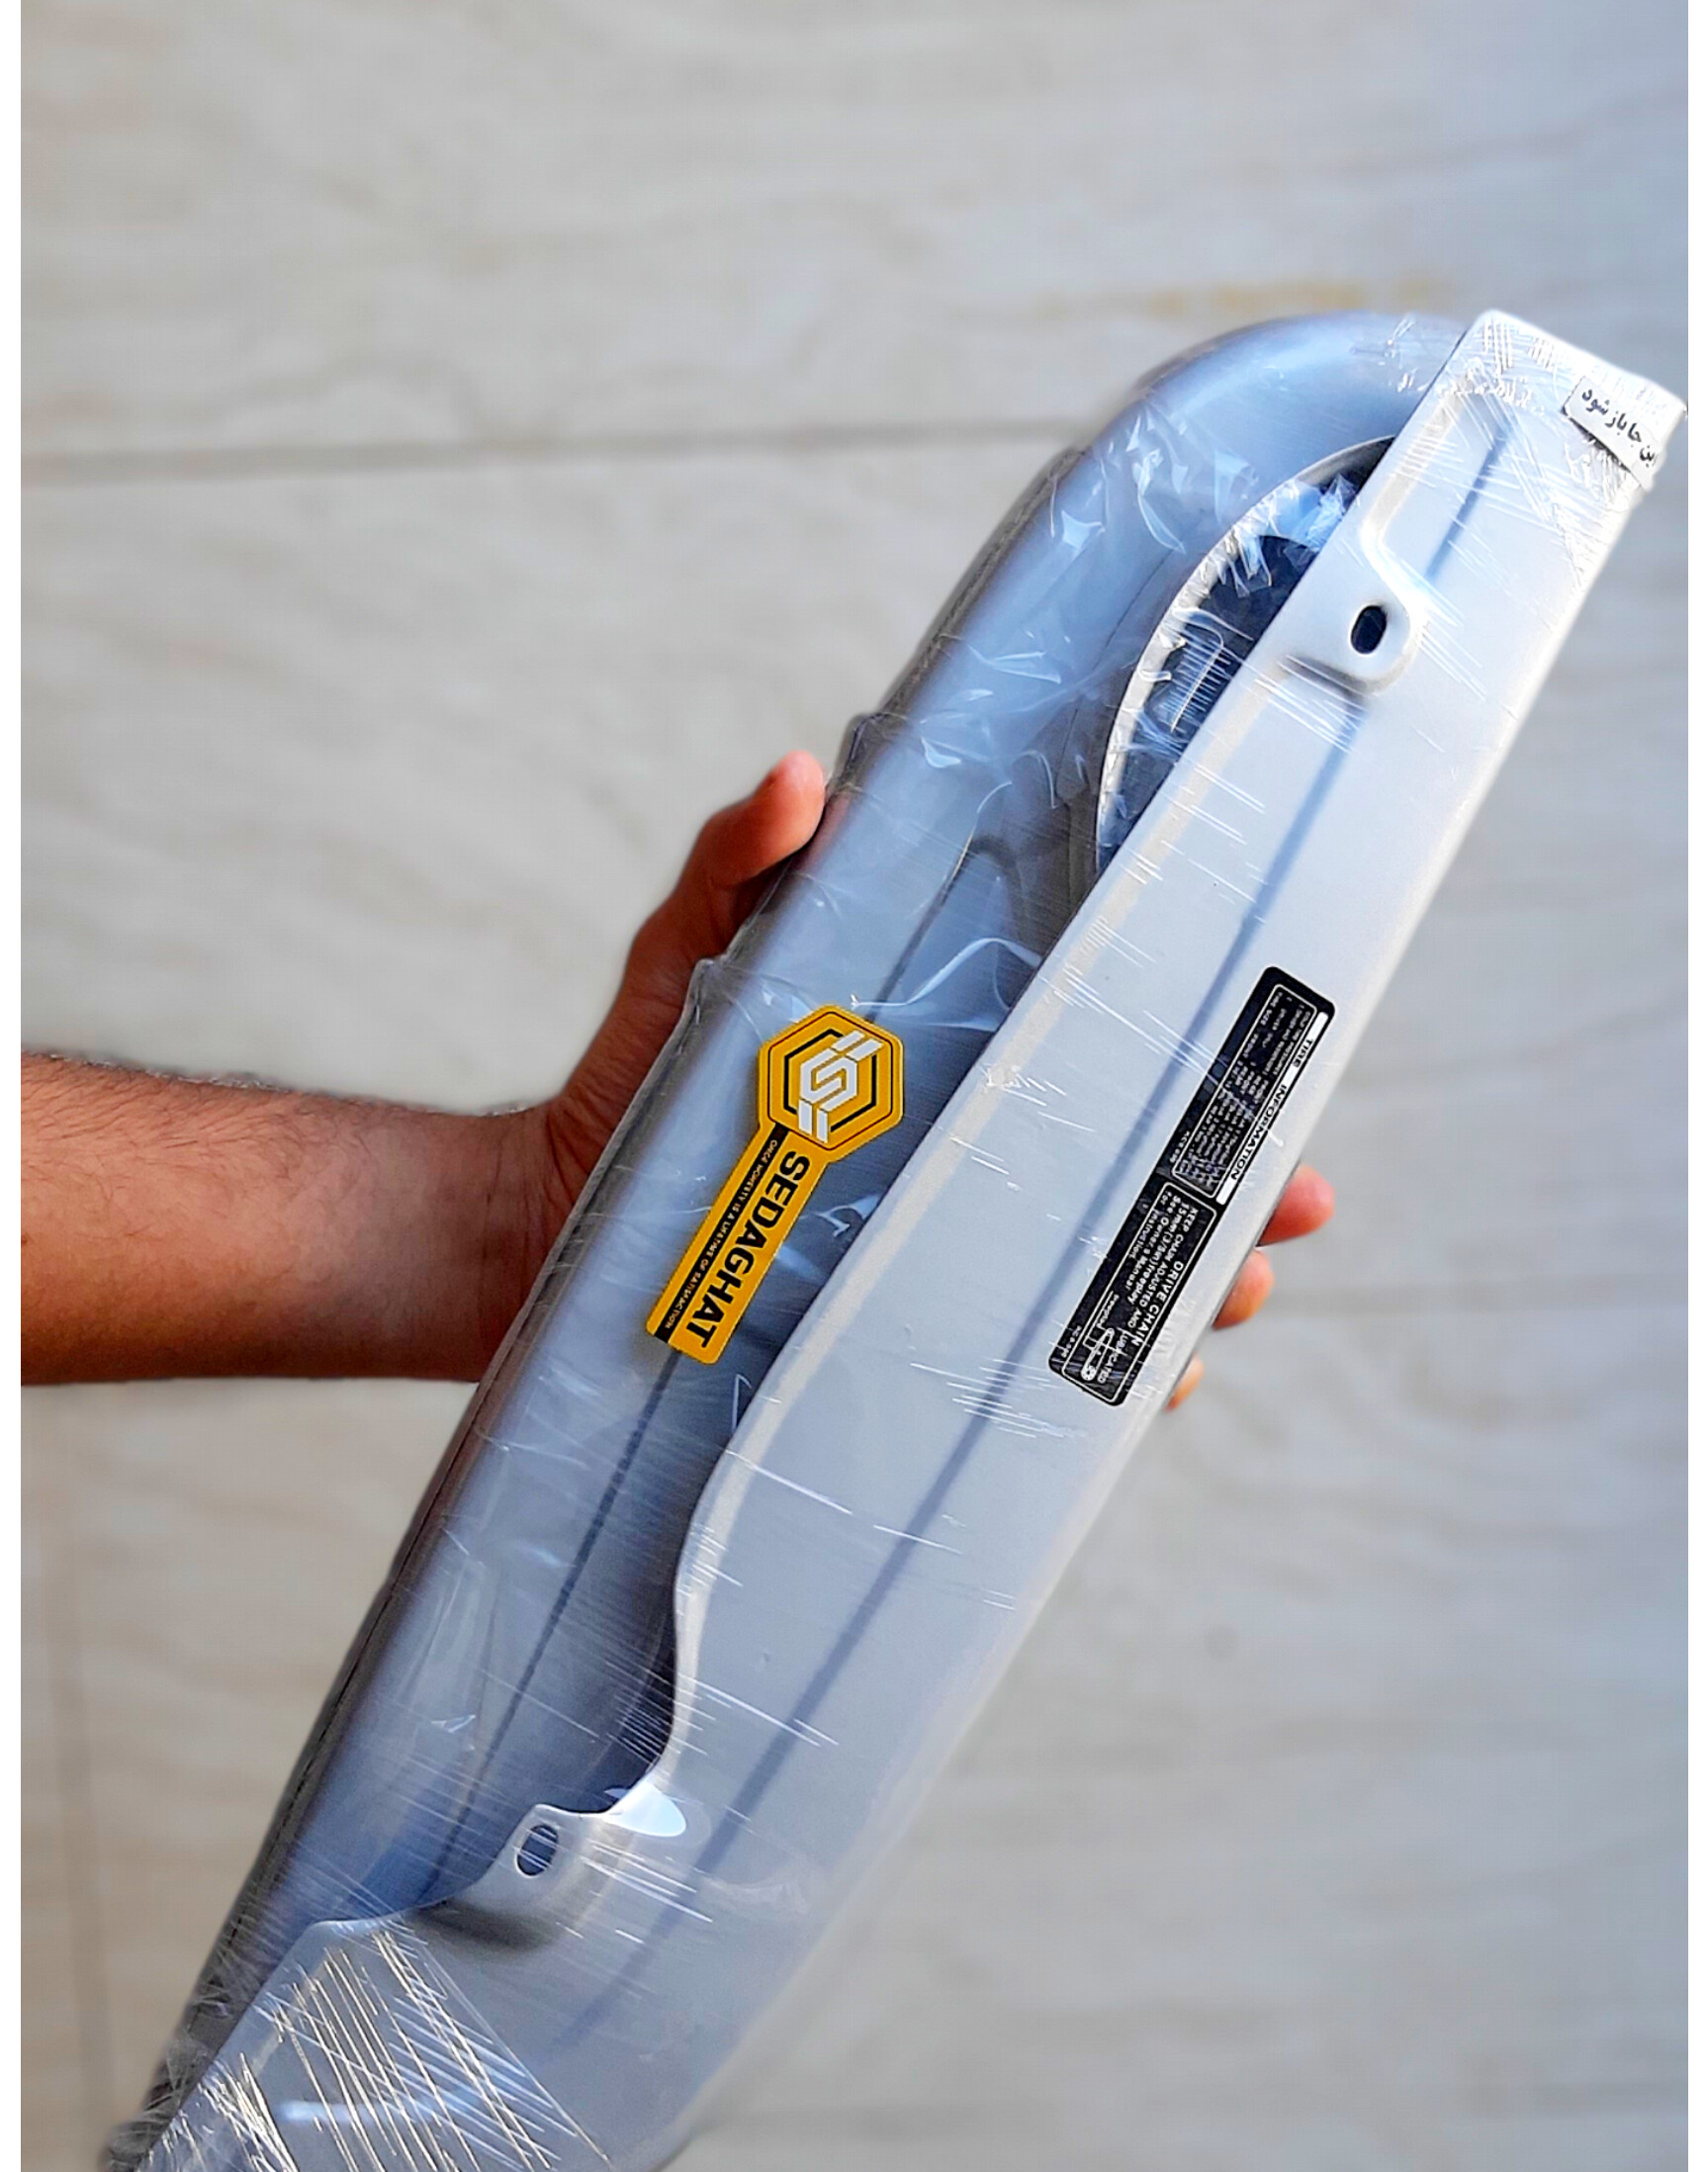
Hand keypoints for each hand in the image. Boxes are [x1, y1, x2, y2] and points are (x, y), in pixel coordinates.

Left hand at [517, 751, 1333, 1394]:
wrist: (537, 1231)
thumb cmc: (629, 1085)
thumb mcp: (688, 957)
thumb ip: (737, 867)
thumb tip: (798, 777)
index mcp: (953, 1072)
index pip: (1104, 1063)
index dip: (1200, 1060)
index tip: (1282, 1049)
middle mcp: (968, 1173)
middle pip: (1134, 1179)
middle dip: (1233, 1190)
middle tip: (1293, 1193)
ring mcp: (940, 1270)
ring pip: (1096, 1284)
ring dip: (1182, 1292)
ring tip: (1229, 1293)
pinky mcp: (894, 1354)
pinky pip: (1013, 1379)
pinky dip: (1083, 1393)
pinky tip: (1130, 1394)